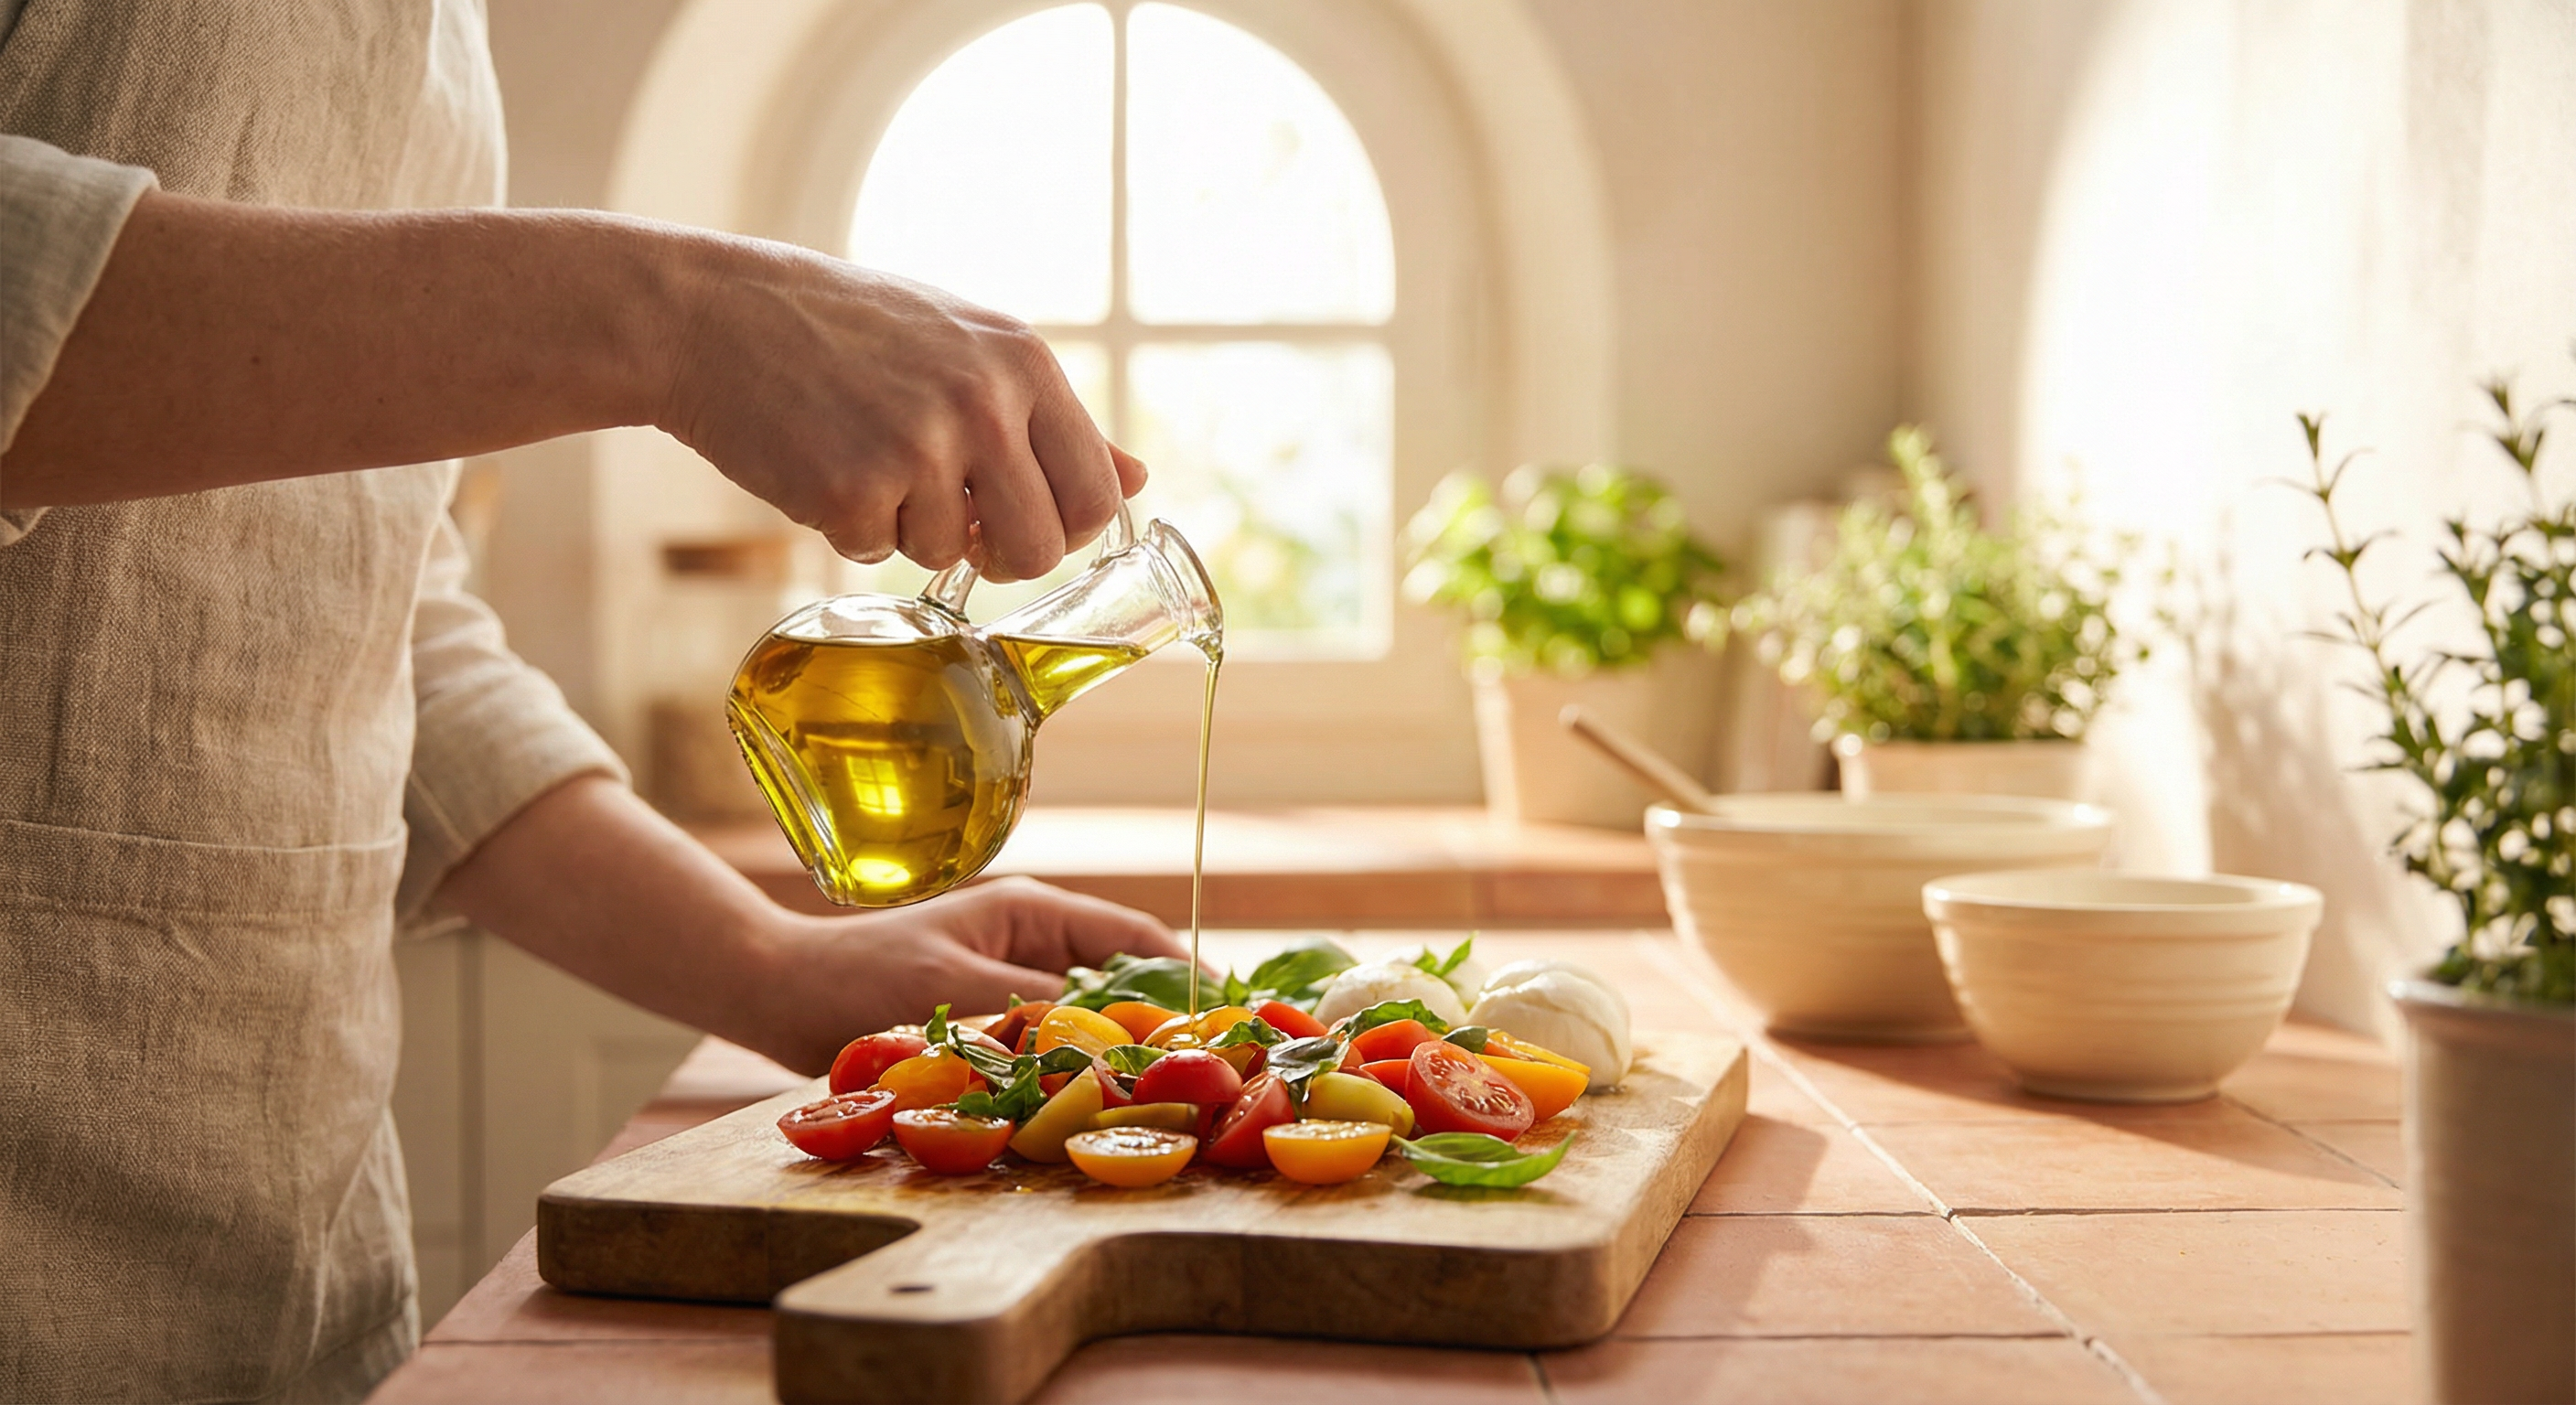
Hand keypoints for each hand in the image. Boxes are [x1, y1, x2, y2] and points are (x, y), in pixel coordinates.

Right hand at [657, 242, 1146, 579]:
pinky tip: (821, 465)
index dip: (1066, 530)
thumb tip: (1138, 479)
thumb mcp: (965, 345)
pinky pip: (877, 553)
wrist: (714, 314)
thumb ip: (1051, 419)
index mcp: (1024, 363)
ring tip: (867, 461)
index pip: (1097, 494)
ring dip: (911, 532)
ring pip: (952, 556)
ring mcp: (920, 448)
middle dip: (1001, 559)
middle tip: (957, 528)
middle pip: (1040, 549)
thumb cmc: (845, 328)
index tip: (1024, 522)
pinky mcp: (852, 488)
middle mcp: (984, 403)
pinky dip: (849, 528)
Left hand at [749, 877, 1189, 1073]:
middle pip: (1119, 977)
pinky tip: (1091, 1100)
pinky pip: (1050, 1036)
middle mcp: (1030, 937)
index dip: (1185, 976)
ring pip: (1087, 1012)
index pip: (1132, 938)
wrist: (780, 992)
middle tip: (1207, 1067)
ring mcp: (1011, 974)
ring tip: (1163, 1090)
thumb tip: (1111, 1042)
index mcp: (1032, 910)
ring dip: (1116, 1047)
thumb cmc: (861, 980)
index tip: (1227, 1015)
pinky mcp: (989, 1012)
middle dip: (1161, 1020)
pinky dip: (1073, 1062)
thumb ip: (1038, 1016)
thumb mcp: (961, 995)